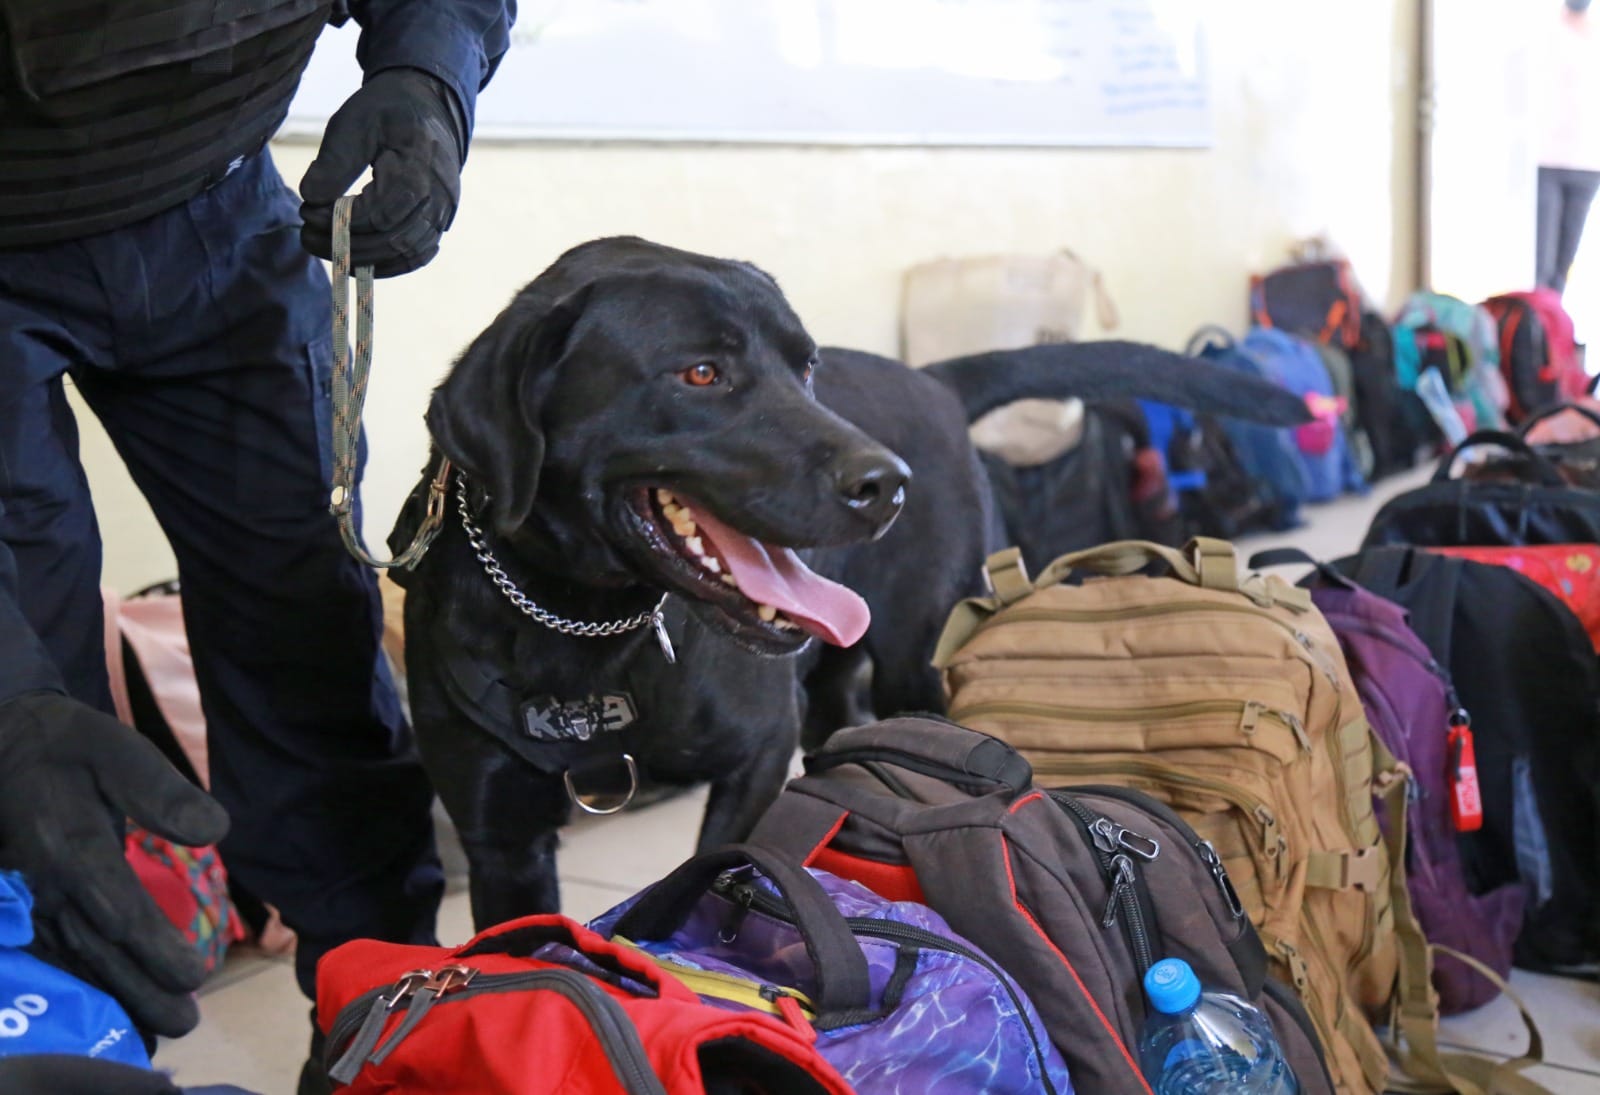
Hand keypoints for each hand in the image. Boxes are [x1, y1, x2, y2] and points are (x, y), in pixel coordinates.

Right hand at [0, 692, 229, 1037]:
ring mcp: (26, 903)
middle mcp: (44, 886)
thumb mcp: (118, 751)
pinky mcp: (19, 908)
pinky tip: (107, 1013)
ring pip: (69, 965)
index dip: (156, 950)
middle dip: (141, 994)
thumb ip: (162, 792)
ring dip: (111, 1002)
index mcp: (71, 848)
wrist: (2, 747)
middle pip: (96, 953)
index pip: (119, 912)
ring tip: (157, 1035)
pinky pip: (46, 958)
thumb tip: (215, 829)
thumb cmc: (69, 749)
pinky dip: (77, 989)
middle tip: (185, 1024)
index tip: (195, 976)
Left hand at [299, 68, 466, 277]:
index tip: (306, 211)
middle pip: (394, 240)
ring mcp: (444, 213)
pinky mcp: (438, 223)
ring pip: (406, 254)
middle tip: (307, 236)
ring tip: (326, 249)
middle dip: (346, 245)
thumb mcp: (353, 122)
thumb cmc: (385, 112)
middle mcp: (440, 196)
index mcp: (420, 165)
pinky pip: (416, 256)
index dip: (341, 221)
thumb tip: (311, 199)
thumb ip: (333, 161)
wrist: (426, 108)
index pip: (380, 213)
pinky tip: (354, 259)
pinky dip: (385, 264)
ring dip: (363, 260)